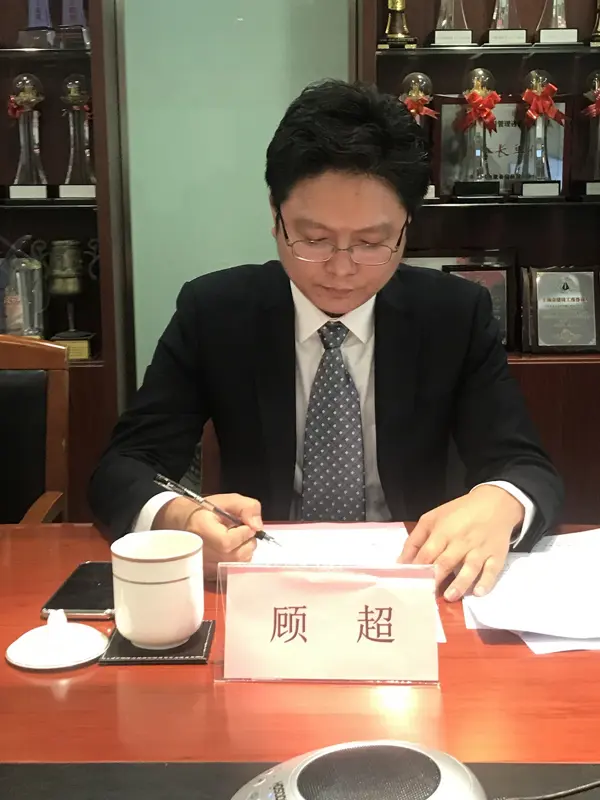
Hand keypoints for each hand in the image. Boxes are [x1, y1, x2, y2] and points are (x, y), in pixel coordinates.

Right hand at [155, 493, 262, 578]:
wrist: (184, 522)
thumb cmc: (206, 511)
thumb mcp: (228, 500)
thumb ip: (247, 508)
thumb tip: (257, 526)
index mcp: (202, 529)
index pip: (228, 541)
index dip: (243, 533)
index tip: (244, 524)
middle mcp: (201, 551)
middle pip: (236, 555)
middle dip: (247, 542)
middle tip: (242, 531)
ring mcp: (204, 565)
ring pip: (238, 564)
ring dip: (244, 550)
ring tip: (235, 539)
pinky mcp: (208, 574)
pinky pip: (232, 571)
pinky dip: (237, 560)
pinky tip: (230, 549)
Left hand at [398, 485, 523, 601]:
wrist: (495, 503)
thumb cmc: (458, 512)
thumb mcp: (432, 518)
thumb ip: (415, 540)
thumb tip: (401, 563)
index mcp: (443, 531)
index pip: (427, 553)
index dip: (418, 568)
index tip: (409, 584)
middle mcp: (461, 541)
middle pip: (446, 562)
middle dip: (435, 578)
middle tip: (426, 595)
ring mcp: (480, 549)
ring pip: (470, 568)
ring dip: (459, 583)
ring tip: (450, 597)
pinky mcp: (497, 555)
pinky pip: (492, 570)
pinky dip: (486, 582)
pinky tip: (478, 592)